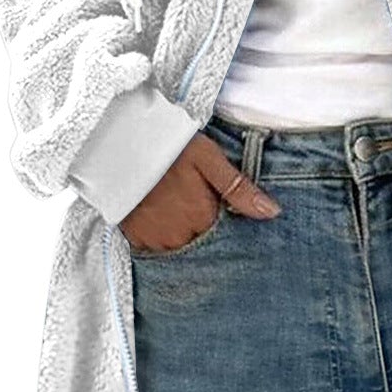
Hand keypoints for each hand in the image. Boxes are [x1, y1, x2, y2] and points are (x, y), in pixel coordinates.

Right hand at [121, 133, 280, 253]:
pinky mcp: (134, 238)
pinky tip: (158, 214)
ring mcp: (154, 240)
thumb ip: (239, 189)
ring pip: (177, 246)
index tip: (212, 203)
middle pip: (199, 242)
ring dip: (179, 233)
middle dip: (199, 226)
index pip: (222, 234)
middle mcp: (179, 236)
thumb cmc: (168, 146)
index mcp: (202, 217)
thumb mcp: (209, 159)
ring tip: (173, 206)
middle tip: (189, 200)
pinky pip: (153, 248)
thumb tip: (271, 212)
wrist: (119, 143)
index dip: (218, 217)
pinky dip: (158, 235)